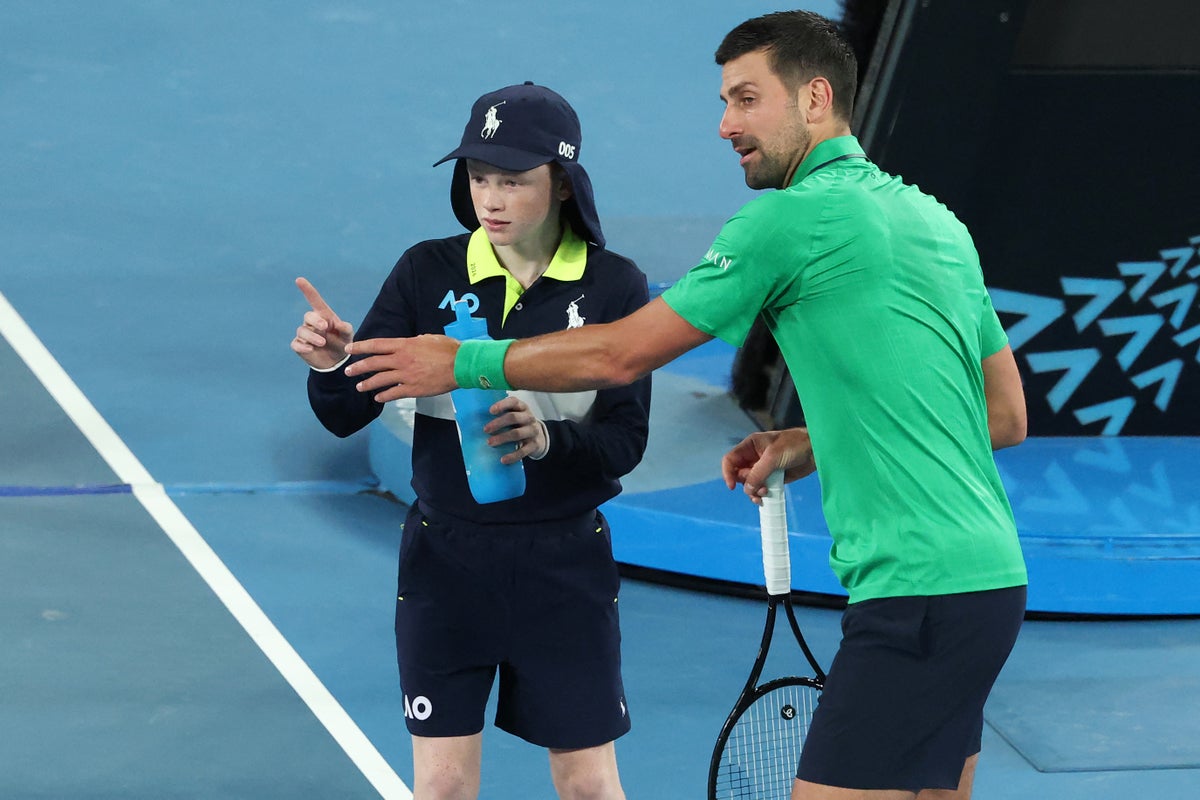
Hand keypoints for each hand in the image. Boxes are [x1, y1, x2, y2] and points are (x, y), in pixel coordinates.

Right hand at [291, 277, 353, 369]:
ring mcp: (305, 334)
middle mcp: (312, 323)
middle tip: (325, 327)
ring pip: (302, 331)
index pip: (314, 300)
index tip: (299, 279)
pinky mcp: (300, 346)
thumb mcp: (348, 335)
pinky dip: (303, 346)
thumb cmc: (342, 343)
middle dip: (315, 320)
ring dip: (312, 336)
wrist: (336, 361)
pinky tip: (311, 349)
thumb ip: (345, 328)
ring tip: (322, 343)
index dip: (307, 290)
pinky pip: (296, 343)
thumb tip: (338, 324)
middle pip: (308, 316)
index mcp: (324, 316)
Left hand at [344, 335, 459, 401]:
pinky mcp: (413, 389)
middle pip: (374, 363)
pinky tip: (378, 398)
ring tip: (359, 387)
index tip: (349, 349)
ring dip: (367, 384)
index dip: (361, 347)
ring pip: (380, 380)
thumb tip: (408, 344)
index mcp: (404, 345)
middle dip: (358, 368)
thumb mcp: (428, 339)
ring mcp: (406, 375)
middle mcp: (401, 360)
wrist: (460, 365)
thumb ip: (414, 342)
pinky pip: (394, 393)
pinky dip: (384, 396)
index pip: (377, 345)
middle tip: (348, 371)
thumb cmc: (448, 349)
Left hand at [483, 395, 548, 463]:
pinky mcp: (534, 444)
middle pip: (513, 417)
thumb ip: (504, 414)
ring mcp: (533, 431)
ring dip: (502, 438)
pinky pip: (523, 451)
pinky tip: (503, 459)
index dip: (502, 405)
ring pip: (517, 433)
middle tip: (486, 429)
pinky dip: (512, 456)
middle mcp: (529, 417)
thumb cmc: (521, 424)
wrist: (540, 438)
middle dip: (498, 423)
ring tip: (490, 442)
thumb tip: (480, 419)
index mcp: (523, 407)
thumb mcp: (516, 415)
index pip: (514, 402)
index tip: (491, 411)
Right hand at [721, 428, 816, 504]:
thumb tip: (747, 489)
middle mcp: (753, 458)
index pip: (731, 459)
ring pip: (749, 484)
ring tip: (765, 492)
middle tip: (760, 487)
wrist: (815, 451)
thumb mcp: (773, 457)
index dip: (728, 473)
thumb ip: (758, 473)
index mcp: (750, 446)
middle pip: (739, 475)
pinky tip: (766, 497)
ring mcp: (762, 469)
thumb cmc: (794, 445)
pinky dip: (760, 494)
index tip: (732, 486)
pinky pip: (759, 488)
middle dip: (747, 484)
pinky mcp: (772, 478)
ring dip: (754, 491)